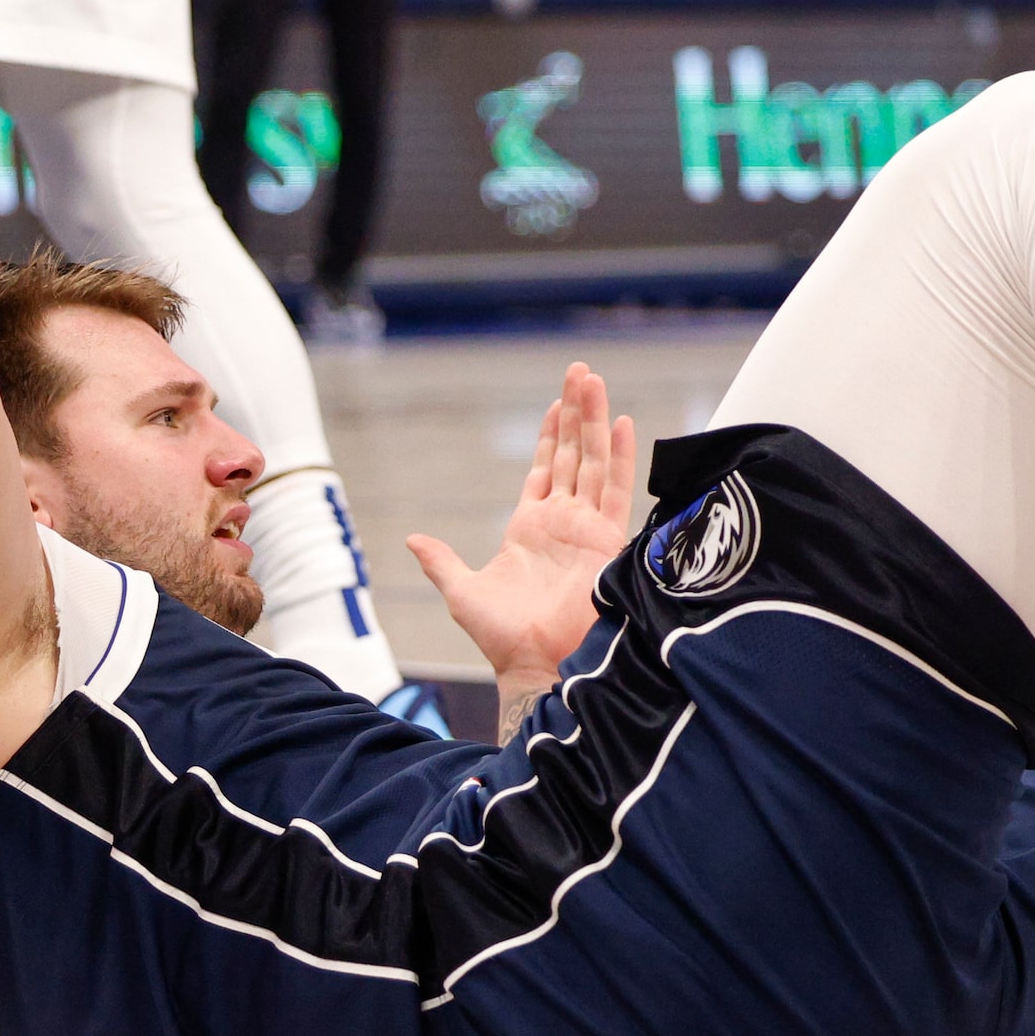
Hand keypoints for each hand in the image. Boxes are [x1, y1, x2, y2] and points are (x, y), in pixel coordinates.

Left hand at [408, 362, 638, 723]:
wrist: (535, 663)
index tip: (556, 403)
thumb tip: (414, 539)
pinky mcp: (606, 540)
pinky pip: (614, 490)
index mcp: (530, 528)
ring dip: (592, 421)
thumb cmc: (502, 636)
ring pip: (591, 462)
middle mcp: (563, 523)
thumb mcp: (462, 591)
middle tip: (579, 372)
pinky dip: (618, 456)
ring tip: (593, 381)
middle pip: (572, 456)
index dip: (551, 436)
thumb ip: (442, 561)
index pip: (545, 470)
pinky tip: (620, 422)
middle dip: (575, 414)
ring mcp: (587, 528)